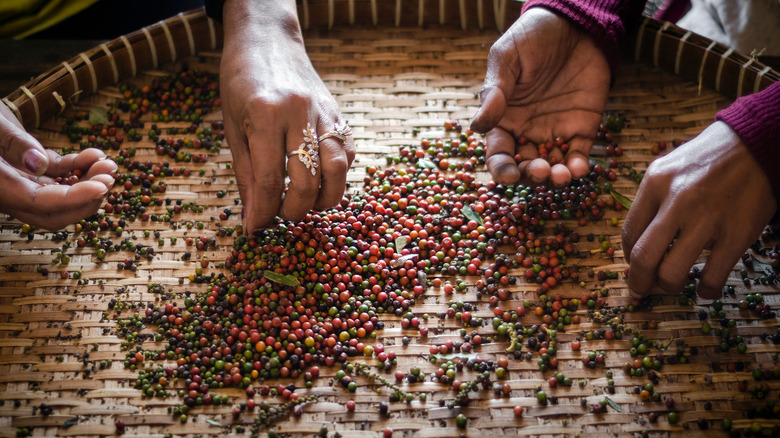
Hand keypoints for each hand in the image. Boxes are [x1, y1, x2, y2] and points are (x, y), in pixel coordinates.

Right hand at [0, 103, 115, 229]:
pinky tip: (95, 154)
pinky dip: (77, 168)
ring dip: (87, 184)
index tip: (102, 186)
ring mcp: (19, 181)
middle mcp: (8, 191)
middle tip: (110, 179)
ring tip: (109, 164)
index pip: (40, 203)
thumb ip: (12, 142)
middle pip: (53, 214)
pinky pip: (56, 176)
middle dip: (87, 200)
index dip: (74, 198)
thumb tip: (39, 165)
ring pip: (58, 197)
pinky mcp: (26, 168)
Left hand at [220, 0, 354, 233]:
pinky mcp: (338, 113)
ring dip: (324, 198)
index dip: (265, 212)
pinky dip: (338, 175)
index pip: (269, 179)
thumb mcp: (233, 127)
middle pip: (307, 179)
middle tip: (283, 216)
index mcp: (264, 115)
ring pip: (337, 168)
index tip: (258, 229)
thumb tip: (253, 218)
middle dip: (295, 209)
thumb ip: (247, 174)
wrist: (267, 40)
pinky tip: (322, 181)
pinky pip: (347, 152)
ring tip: (308, 205)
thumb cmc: (241, 83)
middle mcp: (299, 113)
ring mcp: (324, 112)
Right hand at [471, 8, 609, 186]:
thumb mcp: (507, 58)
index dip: (501, 169)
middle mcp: (527, 131)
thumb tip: (476, 127)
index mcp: (503, 119)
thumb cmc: (533, 37)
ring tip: (561, 176)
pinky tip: (579, 169)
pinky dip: (579, 167)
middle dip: (530, 176)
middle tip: (539, 171)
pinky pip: (579, 154)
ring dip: (555, 178)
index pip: (498, 153)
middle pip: (524, 167)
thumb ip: (494, 92)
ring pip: (552, 167)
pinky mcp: (582, 128)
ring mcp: (555, 131)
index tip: (508, 175)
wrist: (574, 22)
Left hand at [622, 121, 776, 299]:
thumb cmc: (708, 159)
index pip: (629, 233)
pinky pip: (713, 276)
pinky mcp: (737, 233)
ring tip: (673, 286)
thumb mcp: (668, 168)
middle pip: (643, 258)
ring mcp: (708, 219)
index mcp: (654, 183)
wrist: (756, 144)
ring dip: (669, 287)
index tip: (635, 265)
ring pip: (672, 272)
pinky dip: (706, 291)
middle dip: (639, 282)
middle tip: (642, 290)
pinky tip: (705, 290)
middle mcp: (677, 201)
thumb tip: (638, 244)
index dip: (629, 257)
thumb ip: (651, 201)